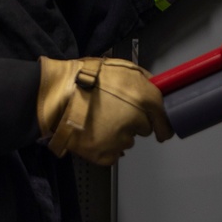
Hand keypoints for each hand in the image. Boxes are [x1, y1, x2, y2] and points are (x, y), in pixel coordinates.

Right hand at [37, 56, 171, 165]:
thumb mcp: (121, 67)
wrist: (58, 95)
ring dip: (119, 134)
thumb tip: (155, 88)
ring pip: (128, 141)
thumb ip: (143, 79)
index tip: (162, 130)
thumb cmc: (87, 78)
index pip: (163, 119)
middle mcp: (136, 121)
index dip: (162, 124)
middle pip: (144, 129)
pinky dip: (106, 147)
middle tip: (115, 112)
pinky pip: (113, 154)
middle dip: (135, 123)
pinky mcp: (105, 154)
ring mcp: (120, 140)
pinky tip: (94, 133)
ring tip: (100, 120)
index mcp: (144, 98)